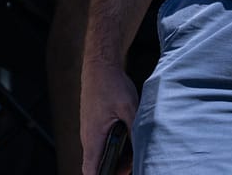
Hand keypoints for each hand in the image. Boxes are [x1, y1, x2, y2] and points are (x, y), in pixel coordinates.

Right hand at [80, 60, 137, 174]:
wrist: (100, 66)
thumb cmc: (111, 85)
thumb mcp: (128, 107)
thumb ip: (134, 129)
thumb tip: (143, 147)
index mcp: (94, 138)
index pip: (91, 170)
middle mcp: (89, 138)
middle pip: (96, 165)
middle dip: (114, 169)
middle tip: (133, 165)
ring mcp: (91, 131)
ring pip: (100, 153)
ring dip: (115, 157)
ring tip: (135, 154)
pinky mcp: (95, 124)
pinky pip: (102, 142)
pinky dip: (114, 146)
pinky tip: (130, 140)